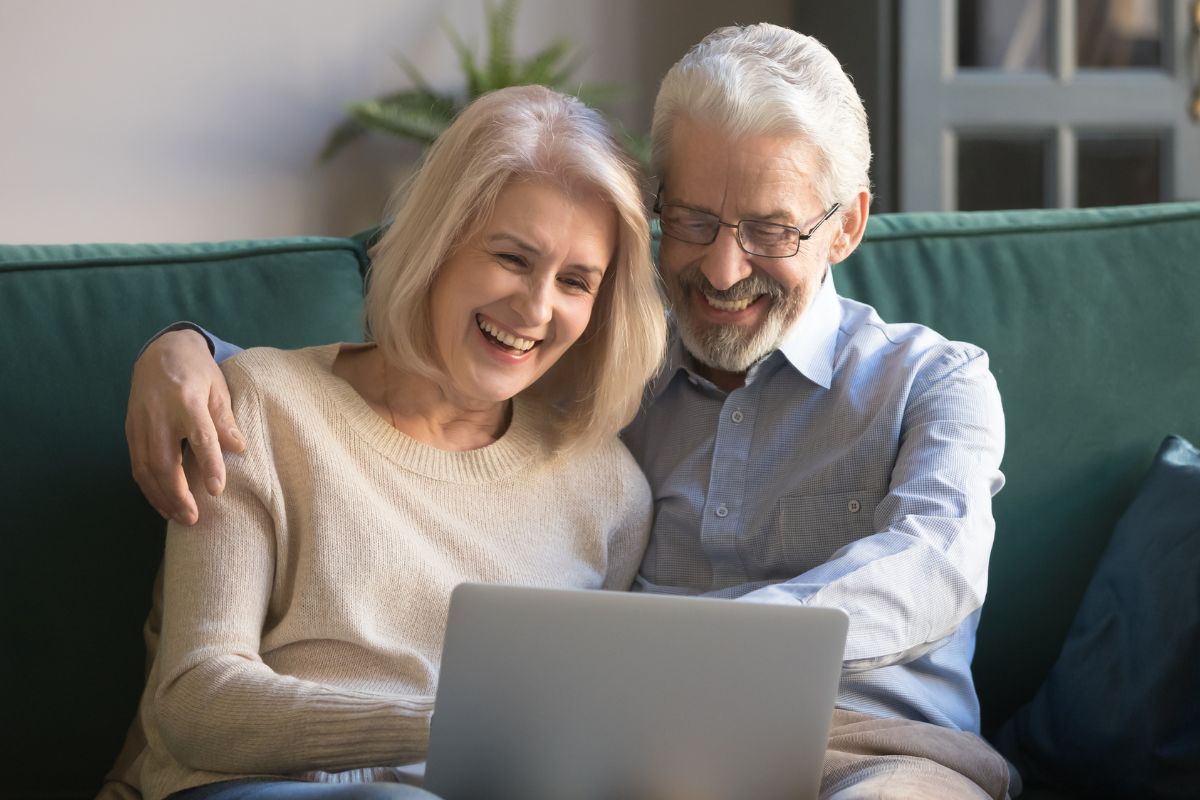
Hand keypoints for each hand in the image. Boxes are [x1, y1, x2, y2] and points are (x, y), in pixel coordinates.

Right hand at [125, 329, 244, 524]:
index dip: (209, 465)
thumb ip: (225, 419)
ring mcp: (141, 423)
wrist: (160, 352)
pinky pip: (137, 465)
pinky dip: (148, 488)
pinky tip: (162, 503)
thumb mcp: (218, 388)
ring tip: (179, 517)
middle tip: (193, 518)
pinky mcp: (130, 430)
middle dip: (178, 494)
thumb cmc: (197, 372)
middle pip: (165, 461)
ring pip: (146, 468)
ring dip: (161, 497)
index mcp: (187, 400)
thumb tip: (240, 449)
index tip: (216, 490)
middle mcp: (160, 414)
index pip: (200, 437)